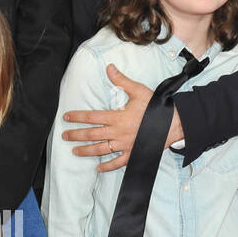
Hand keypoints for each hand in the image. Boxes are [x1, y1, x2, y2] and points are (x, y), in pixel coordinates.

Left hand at [62, 64, 182, 170]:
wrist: (173, 123)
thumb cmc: (156, 107)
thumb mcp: (138, 91)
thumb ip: (121, 81)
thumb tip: (109, 68)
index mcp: (118, 117)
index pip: (92, 117)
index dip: (78, 117)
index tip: (66, 117)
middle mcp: (118, 132)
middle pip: (92, 134)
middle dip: (76, 135)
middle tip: (64, 136)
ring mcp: (124, 145)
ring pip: (101, 150)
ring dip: (86, 151)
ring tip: (75, 151)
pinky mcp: (132, 154)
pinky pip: (117, 162)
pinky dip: (107, 166)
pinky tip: (98, 168)